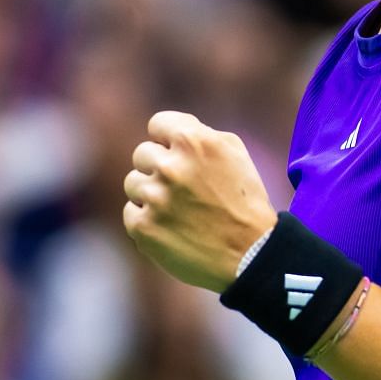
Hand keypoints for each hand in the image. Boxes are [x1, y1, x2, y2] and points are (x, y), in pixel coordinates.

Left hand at [123, 110, 278, 293]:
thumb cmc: (244, 201)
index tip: (178, 155)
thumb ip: (199, 134)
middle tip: (183, 188)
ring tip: (180, 210)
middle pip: (142, 154)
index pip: (157, 124)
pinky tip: (172, 227)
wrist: (250, 255)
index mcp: (193, 142)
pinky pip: (131, 212)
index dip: (168, 139)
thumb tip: (169, 133)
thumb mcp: (234, 153)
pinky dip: (147, 219)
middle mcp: (171, 167)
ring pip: (134, 183)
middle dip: (159, 167)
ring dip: (152, 193)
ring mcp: (154, 198)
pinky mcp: (143, 227)